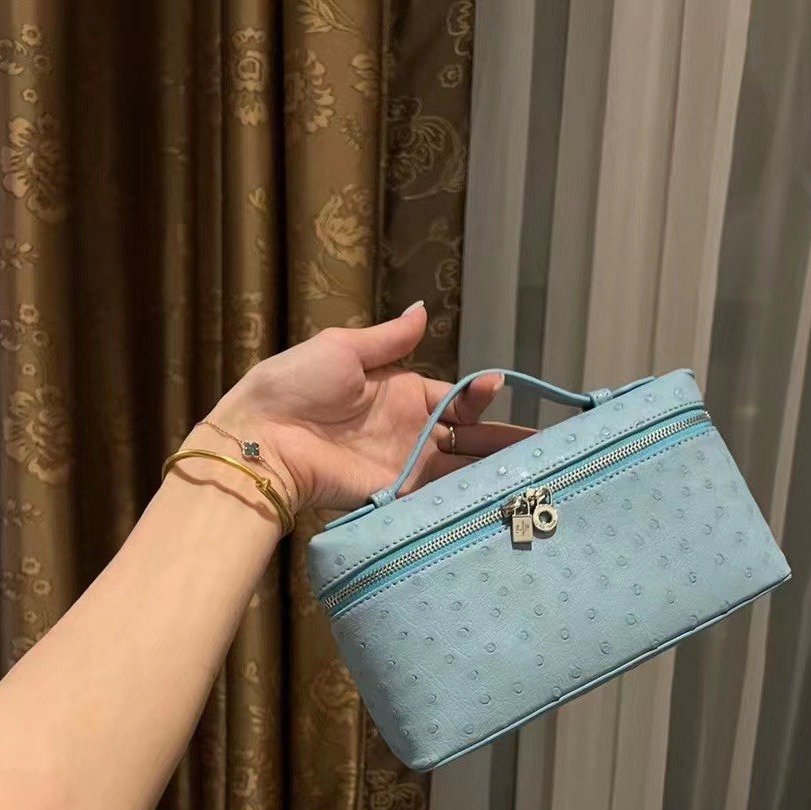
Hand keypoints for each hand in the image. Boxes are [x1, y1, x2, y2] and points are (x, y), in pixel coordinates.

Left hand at [203, 304, 529, 513]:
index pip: (456, 397)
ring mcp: (405, 466)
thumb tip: (423, 311)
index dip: (480, 396)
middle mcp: (409, 432)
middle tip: (547, 445)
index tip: (499, 387)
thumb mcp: (344, 349)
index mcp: (400, 393)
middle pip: (469, 439)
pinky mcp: (396, 495)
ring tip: (538, 471)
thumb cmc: (294, 386)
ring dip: (496, 470)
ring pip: (462, 470)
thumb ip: (389, 339)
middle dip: (505, 441)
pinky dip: (468, 497)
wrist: (264, 438)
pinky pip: (438, 496)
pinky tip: (501, 496)